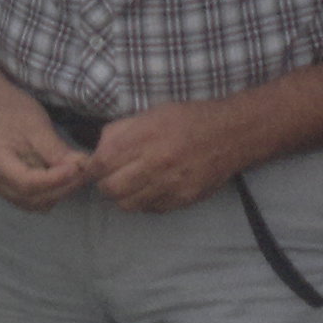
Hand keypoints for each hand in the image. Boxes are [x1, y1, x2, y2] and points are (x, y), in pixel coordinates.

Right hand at [0, 85, 93, 210]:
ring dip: (58, 192)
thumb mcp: (36, 125)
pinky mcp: (8, 187)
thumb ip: (56, 150)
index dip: (55, 180)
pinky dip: (50, 191)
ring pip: (34, 203)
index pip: (28, 184)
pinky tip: (63, 176)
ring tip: (76, 173)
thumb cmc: (11, 109)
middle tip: (84, 172)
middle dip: (61, 188)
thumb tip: (82, 167)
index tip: (77, 169)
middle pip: (32, 198)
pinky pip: (32, 198)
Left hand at [89, 99, 253, 214]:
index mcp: (144, 136)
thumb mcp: (151, 113)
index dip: (91, 168)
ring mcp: (170, 184)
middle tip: (110, 178)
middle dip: (105, 185)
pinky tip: (151, 189)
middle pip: (110, 188)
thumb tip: (97, 149)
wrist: (231, 134)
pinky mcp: (183, 199)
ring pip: (128, 204)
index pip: (101, 163)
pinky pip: (151, 209)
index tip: (93, 168)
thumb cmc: (188, 119)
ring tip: (130, 185)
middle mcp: (156, 162)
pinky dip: (145, 202)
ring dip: (123, 197)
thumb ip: (121, 130)